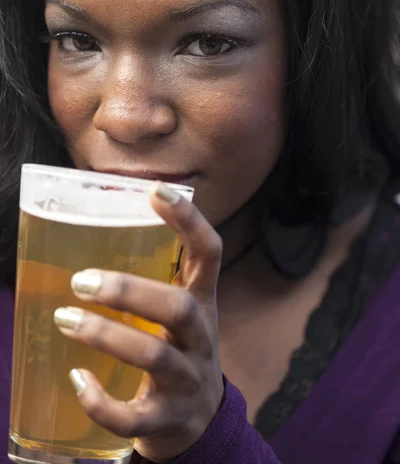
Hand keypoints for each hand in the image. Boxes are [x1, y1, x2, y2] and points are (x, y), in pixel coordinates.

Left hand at [54, 181, 223, 462]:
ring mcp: (188, 380)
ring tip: (65, 318)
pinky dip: (102, 401)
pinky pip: (134, 416)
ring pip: (153, 356)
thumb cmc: (177, 351)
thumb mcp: (176, 314)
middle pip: (179, 308)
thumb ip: (150, 281)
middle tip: (82, 280)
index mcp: (202, 302)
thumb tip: (89, 235)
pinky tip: (77, 380)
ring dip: (105, 336)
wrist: (200, 422)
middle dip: (129, 290)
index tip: (155, 190)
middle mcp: (201, 337)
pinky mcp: (168, 419)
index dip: (189, 221)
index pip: (209, 254)